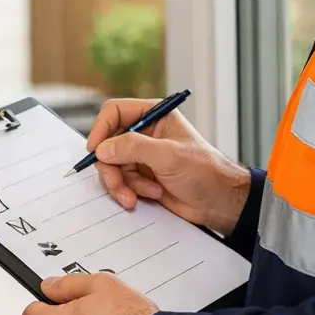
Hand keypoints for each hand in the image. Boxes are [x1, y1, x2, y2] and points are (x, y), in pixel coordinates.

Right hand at [87, 99, 250, 235]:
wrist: (219, 203)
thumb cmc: (205, 172)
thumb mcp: (169, 156)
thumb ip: (134, 148)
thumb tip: (103, 149)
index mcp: (154, 116)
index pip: (115, 112)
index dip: (101, 129)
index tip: (95, 150)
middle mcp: (144, 134)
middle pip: (108, 144)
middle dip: (111, 167)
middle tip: (117, 184)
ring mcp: (141, 157)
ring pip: (111, 166)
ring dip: (121, 184)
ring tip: (138, 195)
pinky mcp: (141, 177)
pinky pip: (120, 182)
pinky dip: (128, 192)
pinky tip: (149, 196)